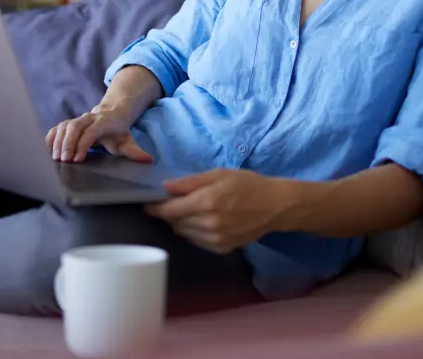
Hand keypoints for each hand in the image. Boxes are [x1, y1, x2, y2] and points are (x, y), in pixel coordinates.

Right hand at [45, 108, 152, 162]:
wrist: (112, 113)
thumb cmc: (118, 131)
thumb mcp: (127, 141)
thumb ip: (135, 151)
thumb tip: (148, 160)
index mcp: (103, 122)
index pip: (91, 132)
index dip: (83, 144)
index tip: (78, 159)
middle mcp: (88, 118)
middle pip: (74, 126)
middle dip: (67, 143)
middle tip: (63, 161)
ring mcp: (77, 119)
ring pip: (64, 126)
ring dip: (57, 141)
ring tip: (54, 158)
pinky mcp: (68, 123)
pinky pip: (57, 128)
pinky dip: (51, 137)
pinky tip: (47, 150)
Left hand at [144, 169, 291, 253]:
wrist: (275, 206)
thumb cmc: (247, 184)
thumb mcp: (219, 174)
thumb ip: (190, 182)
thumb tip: (165, 187)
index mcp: (206, 202)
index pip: (169, 210)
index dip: (155, 208)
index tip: (147, 204)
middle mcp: (208, 224)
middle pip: (174, 223)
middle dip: (170, 213)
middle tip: (172, 203)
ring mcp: (215, 239)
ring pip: (184, 234)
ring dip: (181, 223)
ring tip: (190, 211)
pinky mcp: (221, 249)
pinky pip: (196, 241)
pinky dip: (194, 232)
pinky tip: (203, 222)